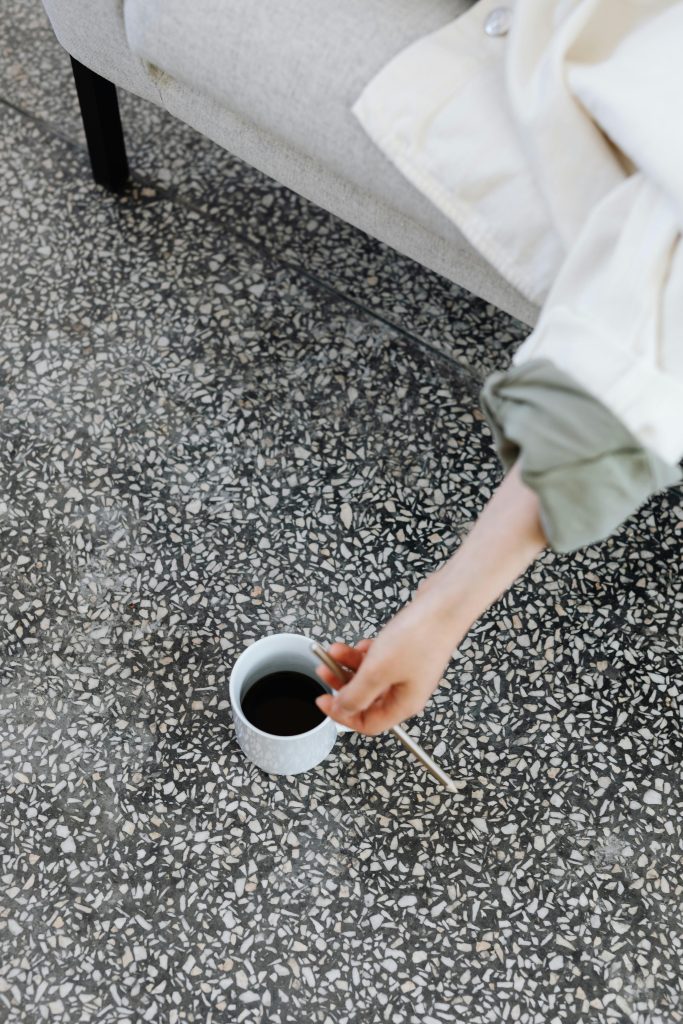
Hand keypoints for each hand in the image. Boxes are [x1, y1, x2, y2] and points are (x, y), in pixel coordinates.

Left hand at [314, 583, 461, 734]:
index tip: (323, 700)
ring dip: (349, 664)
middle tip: (325, 670)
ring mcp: (408, 670)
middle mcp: (407, 690)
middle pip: (367, 698)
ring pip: (371, 676)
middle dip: (343, 684)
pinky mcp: (408, 651)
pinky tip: (361, 643)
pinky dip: (366, 653)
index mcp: (404, 704)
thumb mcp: (377, 672)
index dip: (343, 715)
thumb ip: (356, 695)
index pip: (369, 723)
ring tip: (335, 650)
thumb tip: (342, 709)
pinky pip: (379, 659)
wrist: (445, 604)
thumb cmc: (418, 638)